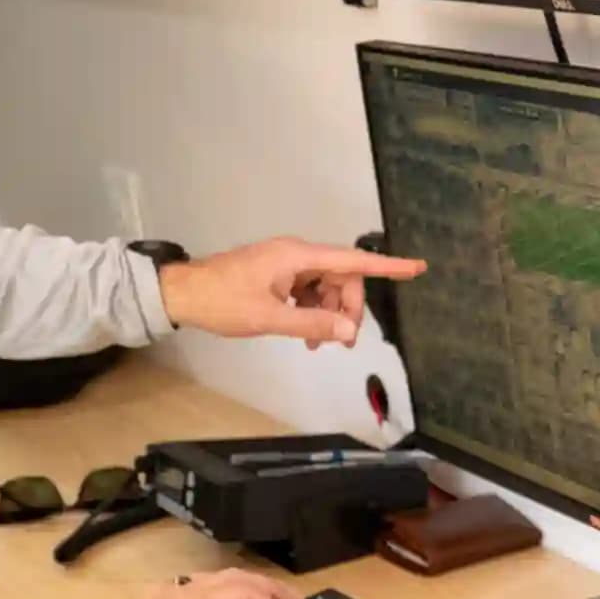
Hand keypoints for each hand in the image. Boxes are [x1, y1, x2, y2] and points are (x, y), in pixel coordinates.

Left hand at [156, 239, 425, 348]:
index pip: (352, 260)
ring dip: (328, 314)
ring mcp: (286, 264)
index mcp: (298, 256)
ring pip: (325, 287)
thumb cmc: (223, 302)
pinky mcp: (276, 275)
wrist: (183, 294)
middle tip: (341, 343)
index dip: (387, 266)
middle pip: (341, 277)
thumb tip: (350, 333)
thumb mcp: (270, 318)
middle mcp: (296, 254)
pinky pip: (308, 290)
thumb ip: (313, 325)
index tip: (416, 268)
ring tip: (316, 344)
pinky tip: (305, 335)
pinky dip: (312, 311)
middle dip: (347, 309)